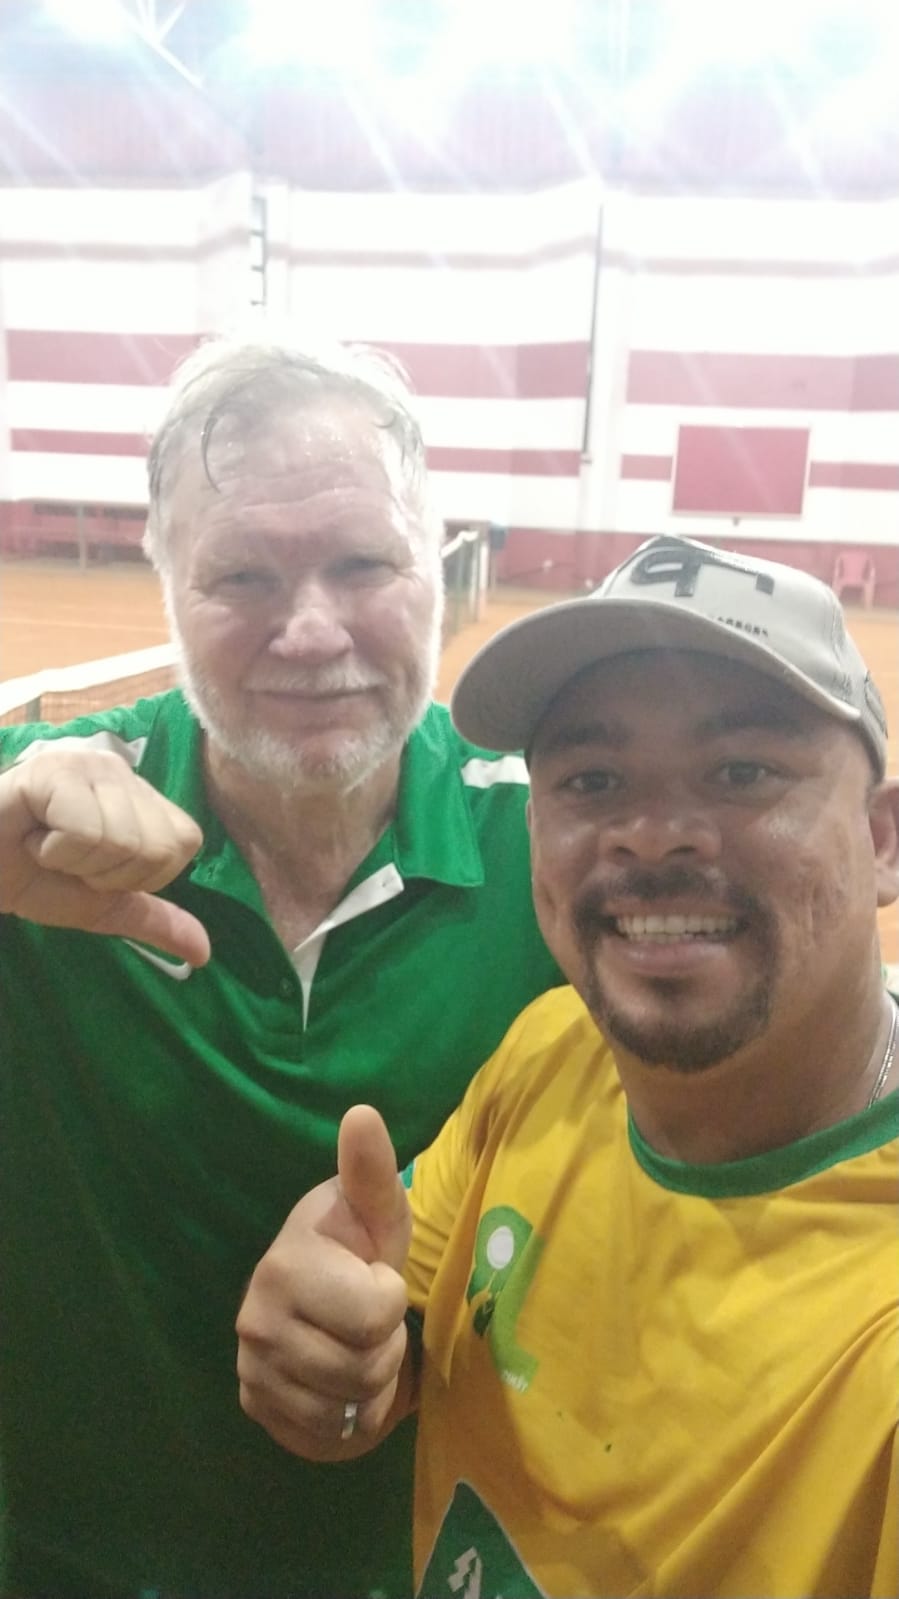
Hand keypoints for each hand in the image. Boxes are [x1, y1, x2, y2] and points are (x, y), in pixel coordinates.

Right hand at [0, 747, 209, 964]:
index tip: (95, 870)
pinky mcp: (55, 769)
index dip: (141, 875)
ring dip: (76, 863)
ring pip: (122, 841)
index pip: (183, 842)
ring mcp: (90, 766)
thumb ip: (153, 921)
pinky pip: (84, 832)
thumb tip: (203, 953)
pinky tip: (32, 837)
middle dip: (107, 874)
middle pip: (158, 846)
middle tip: (68, 860)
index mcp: (143, 800)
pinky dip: (54, 851)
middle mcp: (123, 774)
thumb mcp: (101, 905)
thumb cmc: (33, 878)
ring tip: (47, 846)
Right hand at [236, 1105, 412, 1460]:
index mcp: (284, 1266)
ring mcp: (251, 1369)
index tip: (374, 1277)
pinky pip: (327, 1438)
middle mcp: (255, 1321)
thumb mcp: (376, 1209)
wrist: (315, 1288)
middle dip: (384, 1346)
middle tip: (369, 1318)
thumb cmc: (356, 1245)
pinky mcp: (255, 1406)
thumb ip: (371, 1170)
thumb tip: (363, 1113)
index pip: (375, 1315)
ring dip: (370, 1383)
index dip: (391, 1299)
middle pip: (364, 1368)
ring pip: (349, 1408)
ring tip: (355, 1343)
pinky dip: (348, 1418)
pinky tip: (339, 1377)